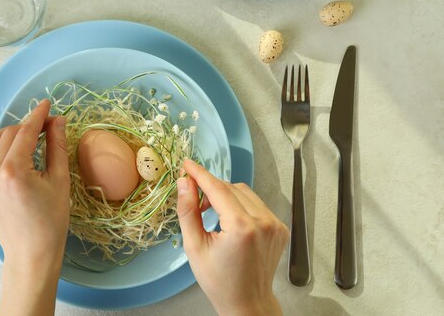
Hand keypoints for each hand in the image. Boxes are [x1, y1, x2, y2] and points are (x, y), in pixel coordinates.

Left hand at [0, 99, 68, 315]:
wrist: (31, 254)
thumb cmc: (51, 220)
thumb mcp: (60, 180)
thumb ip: (56, 146)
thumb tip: (57, 121)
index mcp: (13, 171)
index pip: (24, 132)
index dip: (37, 116)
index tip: (46, 104)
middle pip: (6, 135)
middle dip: (25, 127)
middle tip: (45, 128)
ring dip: (7, 137)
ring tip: (26, 142)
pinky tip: (15, 163)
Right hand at [177, 160, 288, 315]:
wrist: (248, 303)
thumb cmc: (219, 281)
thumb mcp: (194, 247)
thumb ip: (188, 211)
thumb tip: (184, 183)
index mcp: (241, 228)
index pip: (218, 188)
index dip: (200, 174)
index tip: (187, 164)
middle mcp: (263, 222)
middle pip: (231, 188)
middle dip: (211, 188)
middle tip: (195, 200)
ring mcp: (275, 225)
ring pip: (245, 192)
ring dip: (226, 195)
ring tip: (212, 212)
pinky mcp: (280, 228)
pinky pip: (257, 204)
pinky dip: (241, 205)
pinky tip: (230, 221)